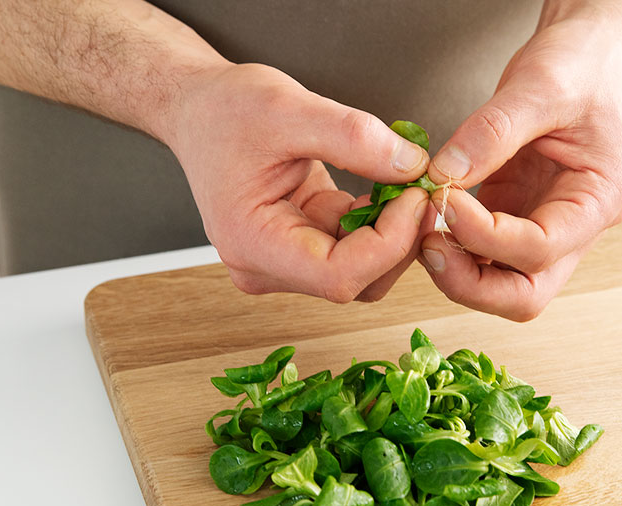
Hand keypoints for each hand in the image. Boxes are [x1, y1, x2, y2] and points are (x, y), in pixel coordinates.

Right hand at [166, 62, 430, 302]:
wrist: (200, 110)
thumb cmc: (226, 109)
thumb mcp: (290, 108)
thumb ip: (354, 138)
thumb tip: (413, 167)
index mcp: (251, 244)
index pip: (337, 275)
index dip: (389, 243)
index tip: (416, 196)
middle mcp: (265, 267)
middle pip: (354, 281)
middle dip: (398, 239)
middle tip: (422, 186)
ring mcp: (283, 263)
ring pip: (362, 271)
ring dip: (392, 231)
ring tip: (403, 181)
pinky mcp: (301, 248)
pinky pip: (354, 249)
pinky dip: (378, 221)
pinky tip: (383, 185)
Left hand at [420, 17, 621, 320]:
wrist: (589, 54)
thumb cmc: (581, 66)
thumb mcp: (540, 85)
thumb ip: (492, 132)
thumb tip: (444, 174)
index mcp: (600, 200)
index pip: (542, 248)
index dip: (486, 237)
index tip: (445, 202)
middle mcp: (576, 228)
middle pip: (526, 294)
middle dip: (471, 283)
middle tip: (427, 243)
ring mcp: (544, 227)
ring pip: (501, 284)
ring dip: (456, 269)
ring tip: (420, 225)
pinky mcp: (515, 216)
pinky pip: (481, 253)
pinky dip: (451, 244)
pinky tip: (426, 215)